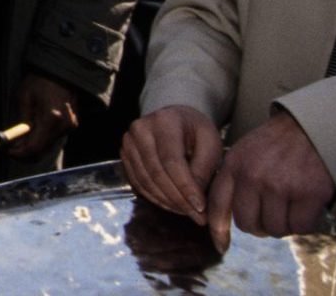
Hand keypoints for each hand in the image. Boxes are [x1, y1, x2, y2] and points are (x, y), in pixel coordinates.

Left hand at [6, 72, 80, 158]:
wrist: (60, 71)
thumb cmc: (39, 82)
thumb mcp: (24, 97)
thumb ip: (22, 121)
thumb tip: (14, 141)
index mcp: (51, 118)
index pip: (34, 147)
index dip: (19, 153)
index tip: (6, 151)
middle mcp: (64, 126)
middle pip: (42, 151)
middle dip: (24, 153)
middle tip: (10, 148)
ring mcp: (70, 126)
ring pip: (47, 146)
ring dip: (32, 146)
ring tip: (19, 137)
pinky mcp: (72, 125)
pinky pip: (54, 138)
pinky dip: (41, 139)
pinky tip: (33, 129)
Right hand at [122, 104, 222, 224]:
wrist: (176, 119)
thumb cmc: (196, 131)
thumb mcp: (210, 144)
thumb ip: (204, 170)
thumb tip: (195, 202)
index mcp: (165, 121)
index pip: (172, 161)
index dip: (186, 187)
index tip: (201, 208)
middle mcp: (141, 129)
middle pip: (156, 173)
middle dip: (178, 199)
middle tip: (197, 217)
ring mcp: (128, 142)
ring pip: (145, 181)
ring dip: (167, 202)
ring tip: (187, 212)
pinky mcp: (124, 154)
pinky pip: (138, 183)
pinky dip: (155, 198)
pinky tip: (172, 205)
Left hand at [204, 109, 334, 250]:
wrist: (313, 127)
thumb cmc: (276, 144)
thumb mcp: (245, 153)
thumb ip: (234, 180)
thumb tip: (223, 218)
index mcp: (234, 165)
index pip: (218, 206)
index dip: (217, 230)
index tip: (220, 246)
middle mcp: (253, 177)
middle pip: (248, 224)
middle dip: (259, 226)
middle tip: (272, 215)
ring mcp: (280, 186)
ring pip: (275, 229)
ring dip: (284, 224)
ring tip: (291, 206)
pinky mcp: (308, 194)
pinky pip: (301, 227)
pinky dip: (305, 223)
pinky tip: (307, 208)